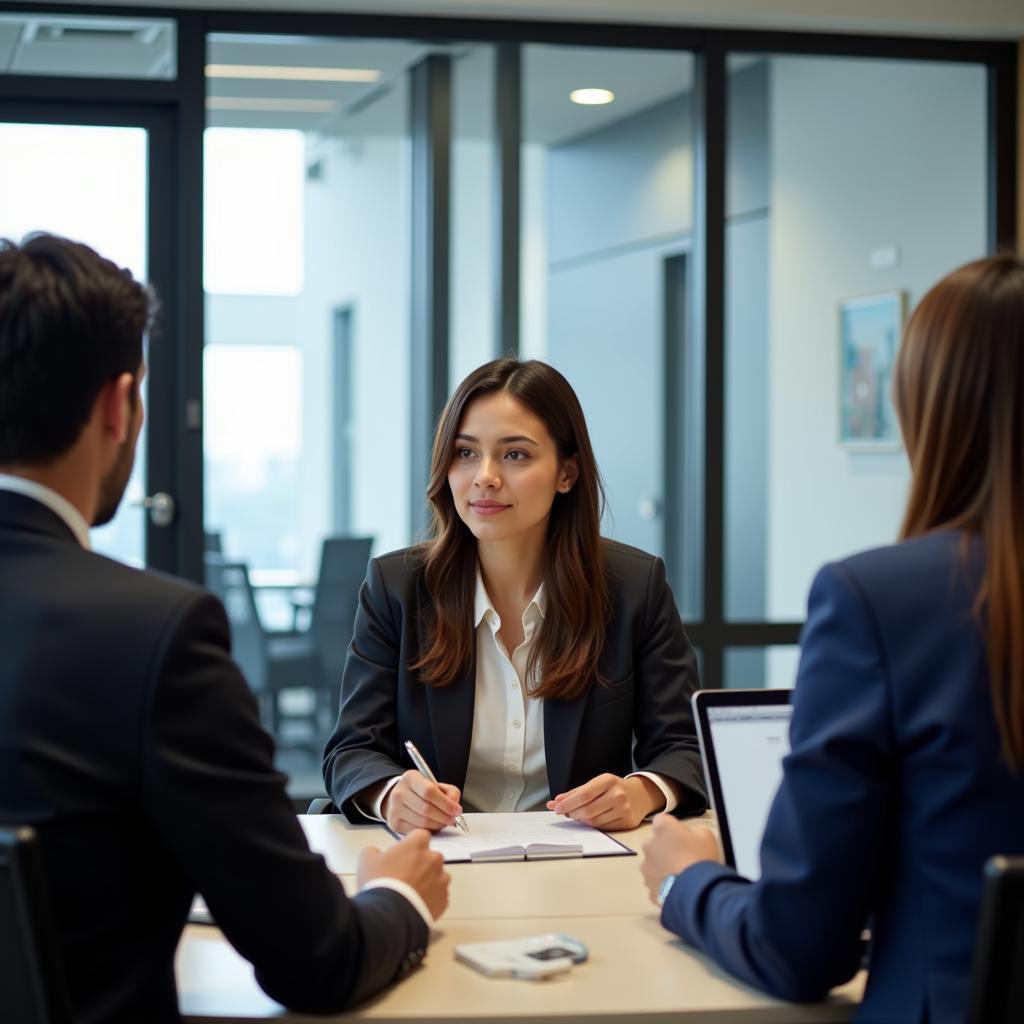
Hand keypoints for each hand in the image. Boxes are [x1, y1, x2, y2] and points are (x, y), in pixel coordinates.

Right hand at [357, 829, 450, 919]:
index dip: (412, 843)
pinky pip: (439, 894)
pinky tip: (417, 903)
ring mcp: (441, 880)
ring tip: (411, 892)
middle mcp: (433, 859)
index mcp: (417, 845)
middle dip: (421, 863)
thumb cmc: (380, 884)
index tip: (405, 852)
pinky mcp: (444, 900)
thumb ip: (373, 851)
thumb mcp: (366, 861)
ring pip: (437, 876)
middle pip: (430, 856)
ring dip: (428, 880)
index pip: (421, 835)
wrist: (390, 916)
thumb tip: (376, 853)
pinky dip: (431, 897)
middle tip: (405, 875)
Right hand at [382, 770, 463, 833]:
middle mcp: (399, 792)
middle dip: (444, 816)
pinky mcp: (394, 823)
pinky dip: (428, 830)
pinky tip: (433, 826)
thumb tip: (455, 806)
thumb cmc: (422, 791)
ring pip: (422, 822)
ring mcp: (394, 809)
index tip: (457, 810)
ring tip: (444, 822)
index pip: (429, 791)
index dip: (446, 803)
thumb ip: (450, 792)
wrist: (402, 797)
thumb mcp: (436, 784)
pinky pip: (416, 830)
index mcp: (410, 777)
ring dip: (438, 825)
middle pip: (426, 809)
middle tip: (453, 819)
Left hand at [546, 773, 661, 829]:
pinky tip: (589, 820)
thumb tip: (555, 802)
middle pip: (588, 810)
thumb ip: (576, 793)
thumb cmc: (613, 788)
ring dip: (581, 820)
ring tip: (577, 815)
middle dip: (572, 813)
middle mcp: (618, 794)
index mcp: (608, 781)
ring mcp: (624, 809)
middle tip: (565, 813)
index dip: (568, 803)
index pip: (584, 794)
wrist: (640, 795)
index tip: (557, 808)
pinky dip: (592, 825)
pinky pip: (603, 828)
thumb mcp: (597, 784)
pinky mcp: (627, 822)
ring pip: (594, 822)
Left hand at [640, 813, 721, 905]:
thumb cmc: (700, 858)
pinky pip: (656, 883)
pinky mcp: (648, 887)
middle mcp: (648, 844)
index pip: (662, 821)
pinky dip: (663, 885)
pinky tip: (677, 888)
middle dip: (664, 847)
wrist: (695, 891)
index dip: (672, 828)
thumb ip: (694, 831)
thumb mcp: (706, 836)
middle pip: (654, 842)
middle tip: (683, 857)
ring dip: (662, 866)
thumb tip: (690, 837)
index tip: (683, 837)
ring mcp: (646, 867)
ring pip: (653, 863)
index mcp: (662, 827)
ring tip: (680, 875)